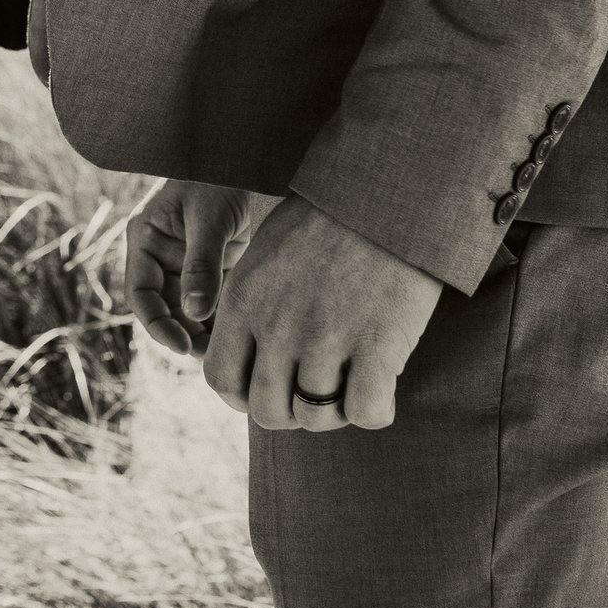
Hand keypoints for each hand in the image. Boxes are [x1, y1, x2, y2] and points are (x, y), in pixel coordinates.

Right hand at [126, 178, 275, 354]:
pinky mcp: (217, 264)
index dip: (157, 324)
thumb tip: (194, 314)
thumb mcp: (209, 219)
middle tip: (210, 355)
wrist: (254, 152)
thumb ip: (201, 265)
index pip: (141, 294)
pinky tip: (239, 332)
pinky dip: (223, 317)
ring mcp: (189, 261)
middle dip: (184, 333)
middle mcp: (163, 255)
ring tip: (226, 348)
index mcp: (146, 239)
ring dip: (204, 330)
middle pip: (165, 308)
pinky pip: (214, 300)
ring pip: (189, 309)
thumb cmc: (221, 174)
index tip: (182, 346)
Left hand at [203, 196, 442, 431]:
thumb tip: (252, 352)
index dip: (243, 396)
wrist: (386, 189)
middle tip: (314, 392)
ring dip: (333, 412)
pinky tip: (380, 388)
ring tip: (349, 386)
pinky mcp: (377, 346)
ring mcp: (325, 339)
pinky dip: (373, 410)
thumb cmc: (328, 218)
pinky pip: (366, 412)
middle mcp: (276, 326)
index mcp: (243, 300)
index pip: (221, 379)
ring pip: (314, 417)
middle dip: (290, 411)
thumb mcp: (267, 252)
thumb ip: (252, 303)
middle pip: (267, 410)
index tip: (269, 388)